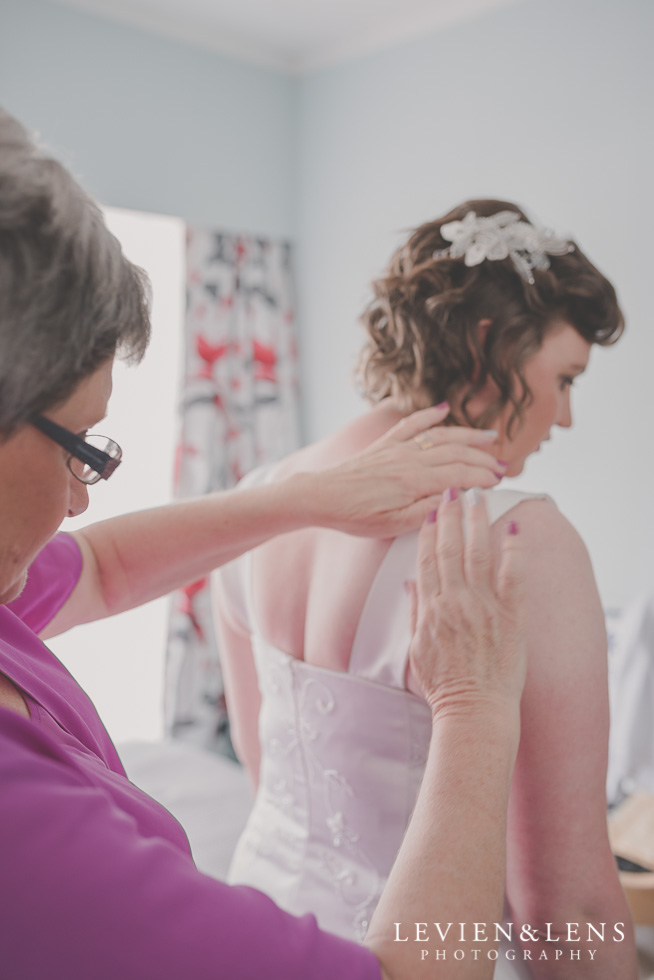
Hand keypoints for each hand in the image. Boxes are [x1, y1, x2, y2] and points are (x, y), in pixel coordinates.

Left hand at [314, 403, 503, 536]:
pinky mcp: (384, 444)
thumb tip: (456, 498)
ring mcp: (396, 448)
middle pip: (455, 452)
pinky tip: (444, 409)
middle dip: (483, 457)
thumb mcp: (393, 526)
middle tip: (503, 465)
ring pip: (439, 435)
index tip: (500, 482)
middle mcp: (409, 459)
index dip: (482, 477)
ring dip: (467, 435)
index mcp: (414, 481)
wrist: (321, 497)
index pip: (460, 474)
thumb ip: (427, 512)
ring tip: (490, 437)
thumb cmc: (355, 516)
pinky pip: (410, 424)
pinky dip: (429, 415)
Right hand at [406, 488, 526, 718]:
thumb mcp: (417, 649)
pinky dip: (513, 550)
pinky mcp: (510, 617)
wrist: (474, 711)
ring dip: (477, 522)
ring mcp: (483, 608)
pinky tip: (514, 528)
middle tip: (453, 489)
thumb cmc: (444, 686)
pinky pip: (512, 576)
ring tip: (478, 497)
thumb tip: (408, 584)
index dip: (428, 532)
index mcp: (430, 609)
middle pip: (450, 548)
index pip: (426, 560)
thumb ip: (414, 612)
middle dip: (451, 515)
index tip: (430, 510)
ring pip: (478, 553)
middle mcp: (454, 602)